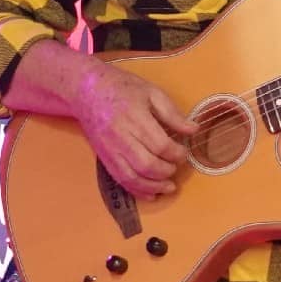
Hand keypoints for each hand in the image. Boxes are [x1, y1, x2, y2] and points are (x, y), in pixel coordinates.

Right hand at [73, 61, 196, 199]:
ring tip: (169, 187)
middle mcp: (121, 136)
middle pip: (147, 164)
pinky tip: (150, 194)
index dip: (177, 154)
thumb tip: (194, 129)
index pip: (160, 145)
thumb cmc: (122, 87)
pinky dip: (136, 190)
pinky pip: (120, 179)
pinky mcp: (104, 157)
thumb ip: (172, 113)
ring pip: (133, 176)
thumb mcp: (151, 92)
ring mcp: (110, 149)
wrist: (86, 91)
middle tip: (176, 167)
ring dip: (154, 186)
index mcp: (135, 117)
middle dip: (167, 171)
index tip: (184, 152)